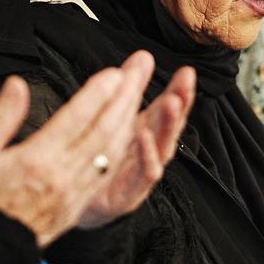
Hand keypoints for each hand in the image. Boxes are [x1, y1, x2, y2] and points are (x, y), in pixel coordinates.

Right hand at [0, 51, 169, 245]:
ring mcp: (74, 190)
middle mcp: (62, 174)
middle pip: (101, 130)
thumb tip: (17, 84)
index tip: (113, 74)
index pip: (75, 119)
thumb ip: (2, 116)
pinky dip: (122, 148)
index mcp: (37, 159)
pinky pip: (108, 171)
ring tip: (136, 97)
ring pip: (110, 150)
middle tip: (134, 76)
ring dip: (127, 121)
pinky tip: (129, 134)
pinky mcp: (79, 203)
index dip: (97, 94)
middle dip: (121, 100)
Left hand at [73, 61, 195, 230]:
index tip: (186, 73)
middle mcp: (148, 154)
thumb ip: (132, 91)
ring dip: (167, 126)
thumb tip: (143, 56)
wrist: (77, 206)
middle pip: (169, 128)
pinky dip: (147, 156)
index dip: (180, 93)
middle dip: (179, 105)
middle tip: (184, 84)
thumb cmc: (102, 163)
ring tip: (171, 103)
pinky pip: (143, 176)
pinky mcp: (129, 196)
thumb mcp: (117, 122)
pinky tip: (144, 137)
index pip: (168, 111)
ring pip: (161, 149)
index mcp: (145, 135)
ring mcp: (141, 176)